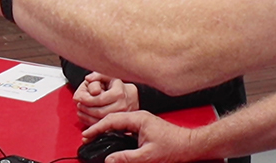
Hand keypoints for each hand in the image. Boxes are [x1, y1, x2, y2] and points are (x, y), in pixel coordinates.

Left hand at [73, 72, 139, 125]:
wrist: (131, 97)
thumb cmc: (116, 87)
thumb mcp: (108, 77)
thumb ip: (97, 76)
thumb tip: (88, 79)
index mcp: (118, 93)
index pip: (99, 99)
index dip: (87, 100)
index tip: (79, 98)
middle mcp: (121, 106)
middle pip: (99, 112)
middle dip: (85, 109)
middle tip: (78, 105)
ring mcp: (120, 117)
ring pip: (100, 121)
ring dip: (86, 117)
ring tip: (80, 110)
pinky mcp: (119, 125)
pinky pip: (102, 127)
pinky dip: (90, 123)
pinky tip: (85, 117)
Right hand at [82, 110, 199, 162]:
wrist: (189, 145)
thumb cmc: (173, 147)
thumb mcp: (147, 156)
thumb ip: (126, 158)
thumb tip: (109, 160)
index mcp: (138, 119)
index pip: (112, 120)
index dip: (97, 128)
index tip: (86, 135)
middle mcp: (139, 117)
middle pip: (113, 119)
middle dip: (98, 128)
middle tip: (87, 138)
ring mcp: (142, 121)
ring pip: (119, 122)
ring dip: (107, 129)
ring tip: (96, 138)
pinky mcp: (144, 127)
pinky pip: (125, 127)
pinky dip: (116, 132)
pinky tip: (112, 140)